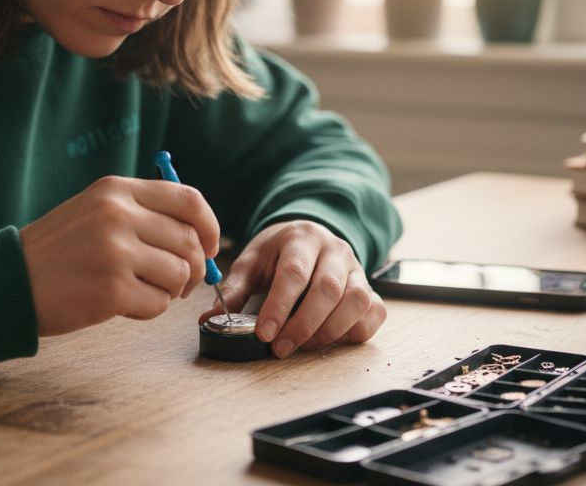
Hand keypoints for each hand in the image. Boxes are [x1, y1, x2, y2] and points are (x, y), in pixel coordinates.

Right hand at [20, 175, 218, 335]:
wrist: (7, 281)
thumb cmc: (57, 251)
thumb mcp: (95, 211)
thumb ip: (143, 214)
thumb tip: (200, 237)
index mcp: (117, 191)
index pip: (189, 200)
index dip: (209, 226)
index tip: (210, 246)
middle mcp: (118, 216)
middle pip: (190, 242)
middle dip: (195, 268)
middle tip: (178, 283)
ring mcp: (116, 253)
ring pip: (179, 275)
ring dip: (169, 291)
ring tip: (141, 291)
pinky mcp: (111, 290)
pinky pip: (158, 304)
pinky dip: (149, 310)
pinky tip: (124, 305)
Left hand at [199, 220, 385, 357]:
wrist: (308, 236)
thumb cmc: (278, 253)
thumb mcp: (253, 262)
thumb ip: (235, 290)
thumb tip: (210, 319)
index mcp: (301, 239)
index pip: (294, 273)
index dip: (279, 306)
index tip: (264, 334)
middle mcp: (334, 250)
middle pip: (328, 289)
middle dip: (303, 325)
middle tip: (280, 348)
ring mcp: (357, 268)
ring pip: (356, 300)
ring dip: (330, 330)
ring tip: (304, 346)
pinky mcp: (370, 287)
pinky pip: (374, 311)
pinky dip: (356, 331)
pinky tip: (331, 340)